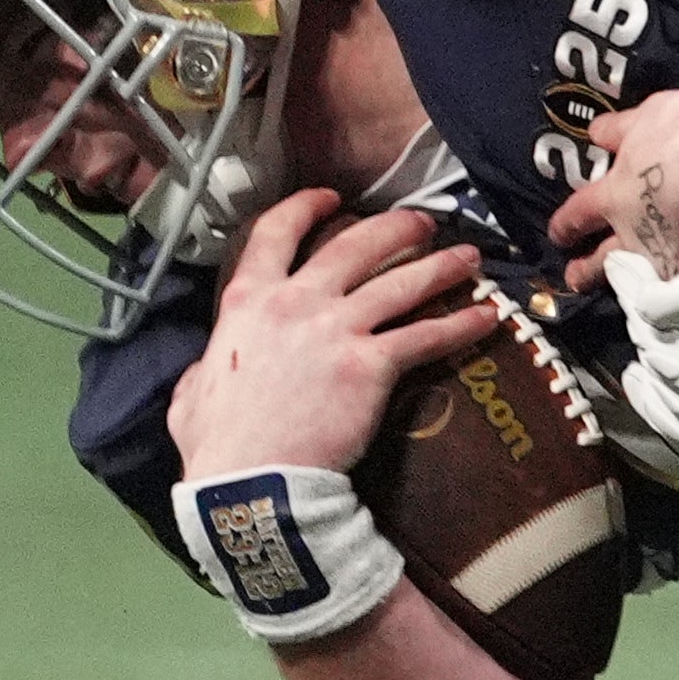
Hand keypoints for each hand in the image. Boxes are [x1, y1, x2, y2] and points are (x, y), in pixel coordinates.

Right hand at [167, 192, 495, 476]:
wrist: (253, 481)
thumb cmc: (220, 445)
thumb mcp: (191, 392)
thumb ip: (203, 367)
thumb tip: (204, 368)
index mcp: (247, 302)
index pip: (276, 233)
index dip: (306, 207)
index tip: (331, 198)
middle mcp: (295, 302)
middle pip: (355, 244)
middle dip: (395, 228)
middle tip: (422, 223)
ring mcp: (337, 329)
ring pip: (401, 281)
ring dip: (442, 265)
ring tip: (469, 257)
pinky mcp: (372, 363)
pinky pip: (427, 335)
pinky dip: (462, 324)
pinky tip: (487, 317)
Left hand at [554, 91, 678, 275]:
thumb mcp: (652, 113)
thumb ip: (623, 128)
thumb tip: (597, 135)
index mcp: (614, 195)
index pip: (579, 210)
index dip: (566, 220)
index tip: (557, 233)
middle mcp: (633, 233)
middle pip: (600, 258)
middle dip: (585, 269)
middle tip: (574, 278)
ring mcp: (666, 255)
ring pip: (637, 275)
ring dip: (627, 283)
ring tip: (619, 290)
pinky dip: (675, 282)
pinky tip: (674, 283)